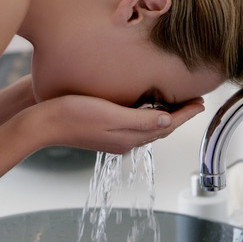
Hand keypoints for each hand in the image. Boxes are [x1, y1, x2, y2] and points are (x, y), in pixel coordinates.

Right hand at [26, 95, 204, 153]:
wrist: (41, 122)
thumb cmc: (72, 114)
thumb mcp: (110, 114)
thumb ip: (141, 120)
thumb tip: (169, 122)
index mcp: (128, 138)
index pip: (166, 126)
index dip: (186, 114)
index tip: (201, 102)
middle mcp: (123, 141)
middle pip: (159, 129)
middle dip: (178, 116)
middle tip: (194, 101)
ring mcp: (111, 138)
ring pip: (146, 128)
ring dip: (163, 116)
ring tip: (174, 102)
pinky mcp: (100, 131)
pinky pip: (131, 125)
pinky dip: (145, 116)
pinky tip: (142, 105)